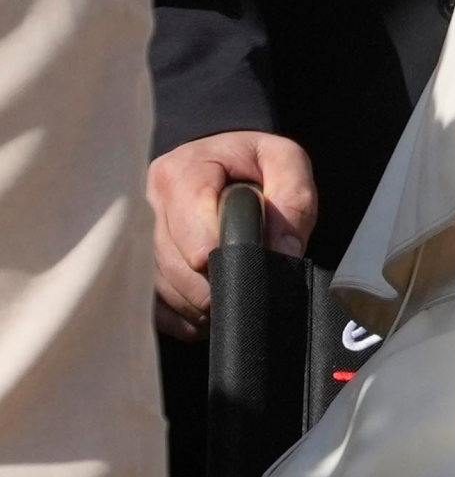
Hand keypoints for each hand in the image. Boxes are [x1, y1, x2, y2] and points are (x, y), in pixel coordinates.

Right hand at [147, 130, 315, 340]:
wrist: (224, 159)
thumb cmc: (254, 161)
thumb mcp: (286, 161)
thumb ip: (294, 199)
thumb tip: (282, 252)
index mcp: (183, 171)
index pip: (191, 225)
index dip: (218, 254)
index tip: (243, 267)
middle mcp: (151, 201)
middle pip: (172, 262)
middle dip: (211, 285)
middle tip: (244, 291)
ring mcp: (138, 232)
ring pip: (159, 285)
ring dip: (196, 304)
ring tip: (230, 301)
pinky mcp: (138, 261)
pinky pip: (151, 303)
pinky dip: (180, 317)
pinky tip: (206, 315)